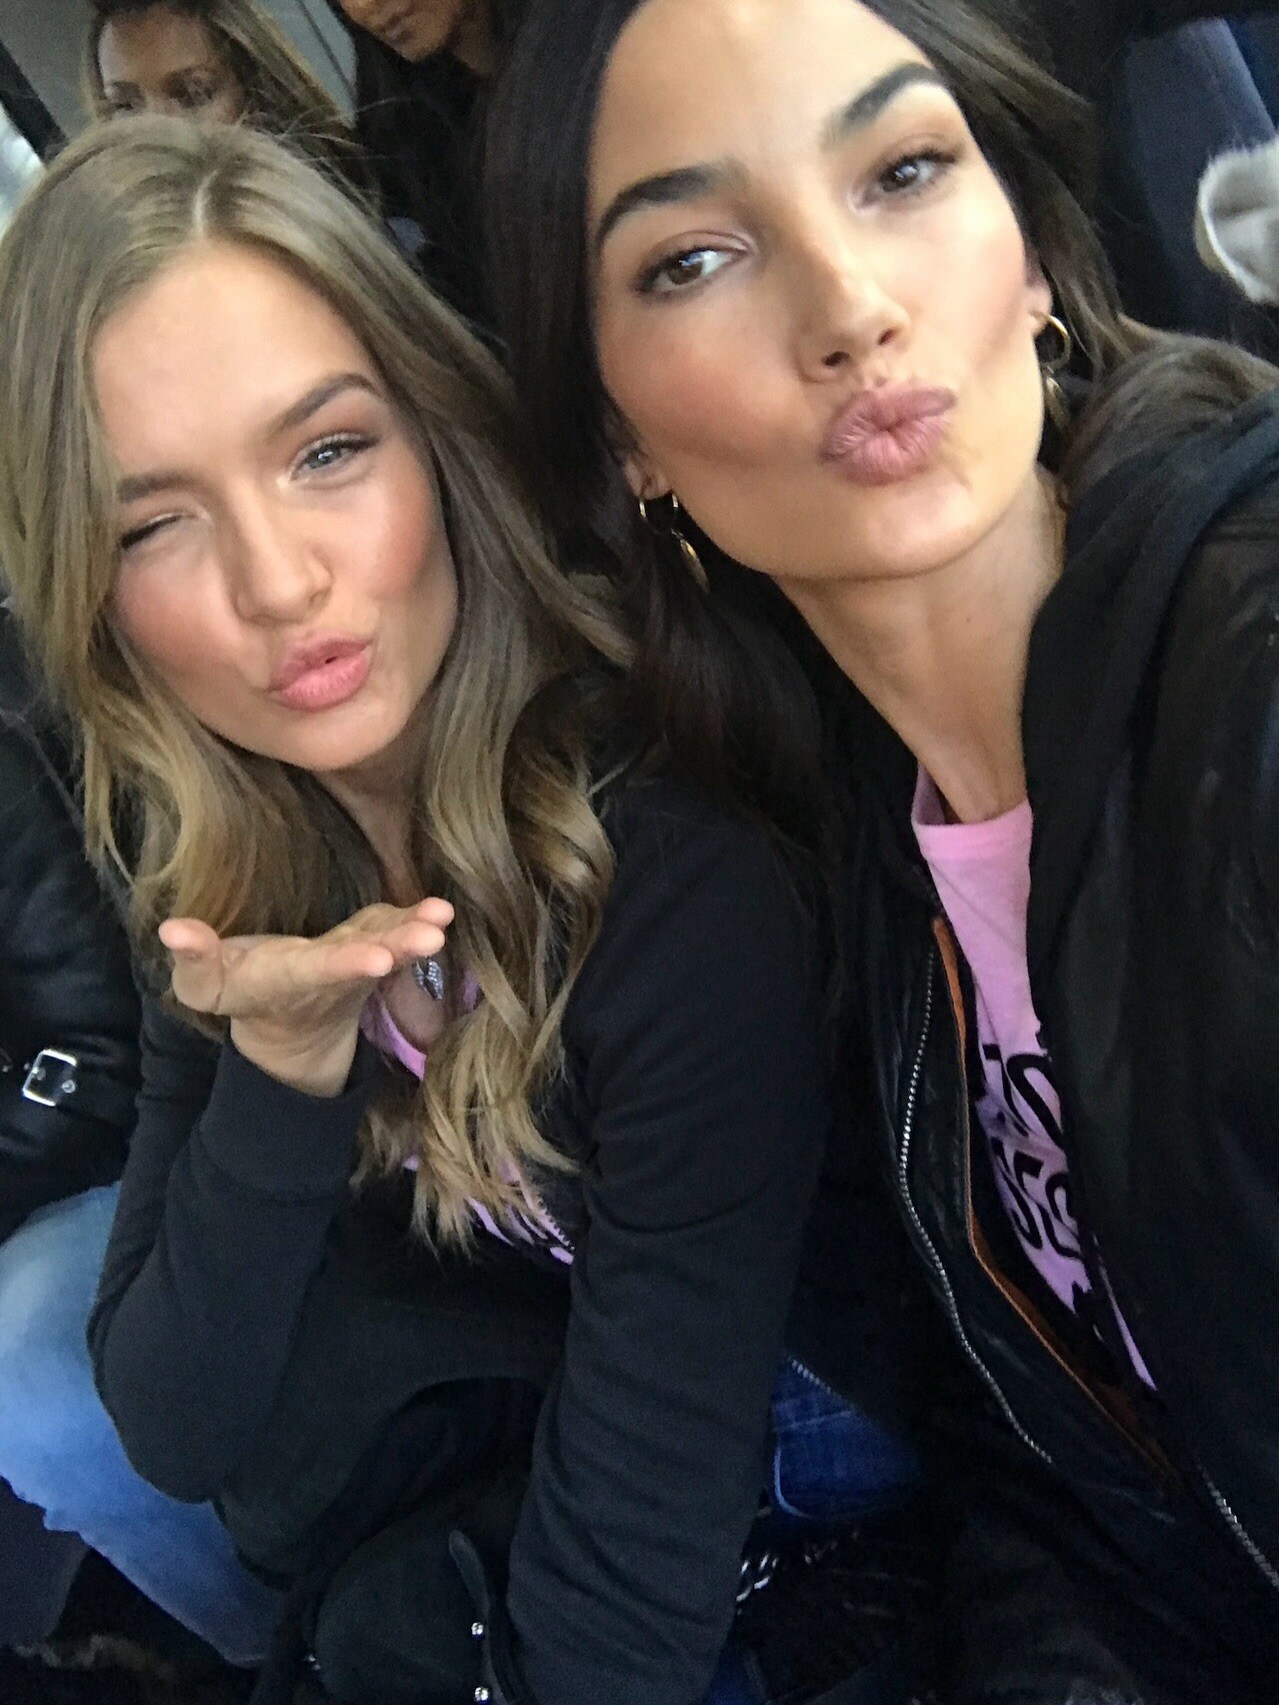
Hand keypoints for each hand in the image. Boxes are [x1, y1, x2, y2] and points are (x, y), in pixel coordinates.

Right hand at [159, 898, 453, 1096]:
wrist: (286, 1021)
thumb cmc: (239, 991)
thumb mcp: (202, 985)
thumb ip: (191, 958)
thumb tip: (173, 929)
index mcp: (288, 979)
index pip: (318, 970)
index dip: (345, 963)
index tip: (377, 959)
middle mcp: (329, 973)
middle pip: (366, 958)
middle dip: (397, 948)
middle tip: (430, 937)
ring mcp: (356, 959)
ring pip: (389, 943)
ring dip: (415, 931)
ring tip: (443, 915)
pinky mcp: (372, 942)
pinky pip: (394, 928)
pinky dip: (416, 917)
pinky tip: (440, 906)